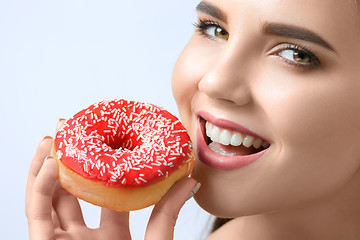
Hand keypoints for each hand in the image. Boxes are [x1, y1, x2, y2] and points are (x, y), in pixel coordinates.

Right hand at [26, 120, 198, 239]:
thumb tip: (190, 180)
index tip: (104, 139)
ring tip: (53, 138)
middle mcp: (85, 238)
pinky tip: (51, 163)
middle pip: (71, 194)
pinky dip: (39, 190)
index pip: (104, 195)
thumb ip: (167, 214)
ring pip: (47, 202)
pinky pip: (37, 218)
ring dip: (45, 169)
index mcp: (112, 235)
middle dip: (67, 161)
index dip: (102, 167)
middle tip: (69, 130)